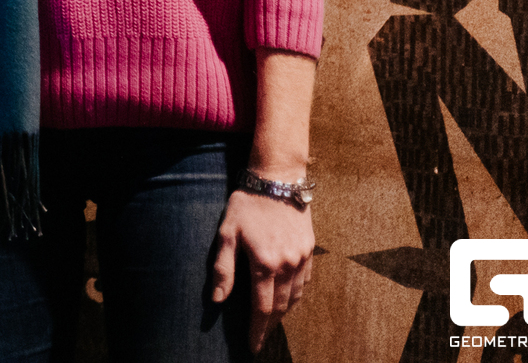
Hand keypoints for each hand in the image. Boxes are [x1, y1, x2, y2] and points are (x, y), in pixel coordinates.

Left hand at [209, 188, 313, 351]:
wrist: (277, 180)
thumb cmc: (246, 205)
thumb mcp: (226, 233)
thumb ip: (223, 268)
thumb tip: (218, 299)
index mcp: (264, 264)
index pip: (262, 307)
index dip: (257, 329)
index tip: (253, 346)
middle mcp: (287, 265)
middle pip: (280, 307)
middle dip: (269, 326)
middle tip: (261, 340)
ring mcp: (301, 259)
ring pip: (295, 297)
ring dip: (283, 313)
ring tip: (271, 324)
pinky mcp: (309, 250)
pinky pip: (304, 282)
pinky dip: (296, 296)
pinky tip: (288, 300)